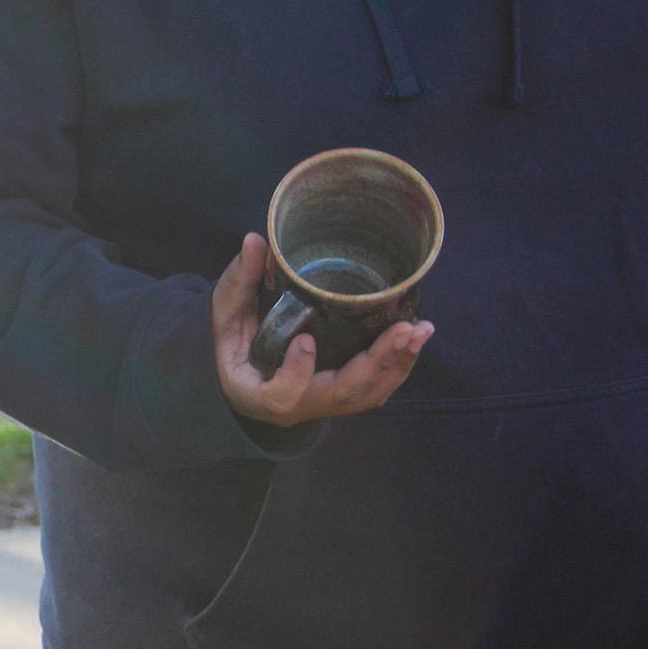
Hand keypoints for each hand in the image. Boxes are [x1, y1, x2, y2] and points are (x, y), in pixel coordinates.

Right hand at [213, 234, 432, 427]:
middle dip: (376, 363)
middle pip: (342, 395)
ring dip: (397, 364)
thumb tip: (254, 240)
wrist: (242, 375)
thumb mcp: (226, 313)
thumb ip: (240, 281)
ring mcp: (322, 406)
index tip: (306, 340)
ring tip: (421, 331)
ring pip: (366, 396)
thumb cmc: (232, 345)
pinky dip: (398, 367)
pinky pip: (375, 391)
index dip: (296, 372)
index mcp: (259, 393)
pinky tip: (415, 339)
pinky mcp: (341, 397)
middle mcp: (296, 408)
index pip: (281, 396)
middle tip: (404, 330)